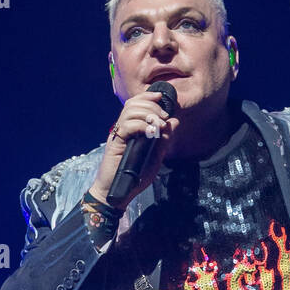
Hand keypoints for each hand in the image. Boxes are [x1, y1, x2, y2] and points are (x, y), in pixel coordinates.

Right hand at [88, 89, 179, 207]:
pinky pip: (126, 126)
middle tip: (163, 116)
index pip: (136, 104)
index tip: (160, 97)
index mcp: (131, 129)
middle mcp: (123, 129)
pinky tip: (150, 132)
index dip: (147, 97)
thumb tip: (174, 121)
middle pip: (133, 104)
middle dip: (151, 105)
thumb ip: (164, 139)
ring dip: (146, 113)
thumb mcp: (156, 156)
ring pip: (129, 111)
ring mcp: (118, 135)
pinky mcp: (115, 143)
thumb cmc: (135, 176)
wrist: (119, 192)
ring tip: (158, 124)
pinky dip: (140, 125)